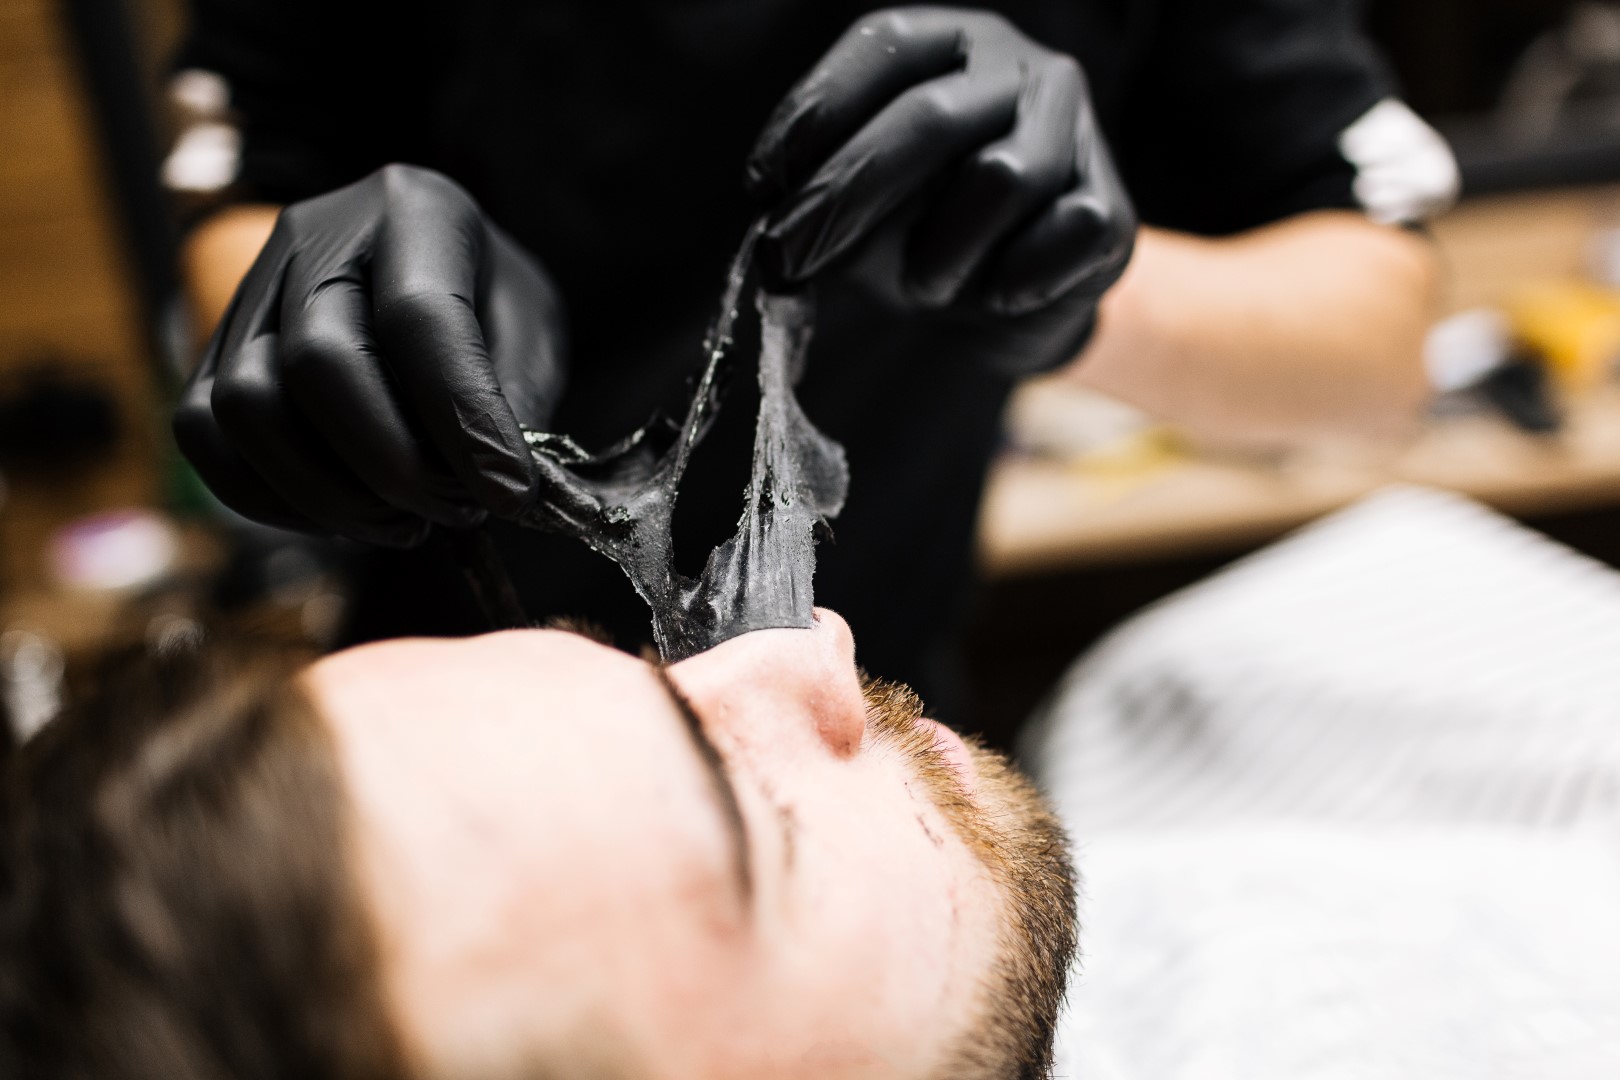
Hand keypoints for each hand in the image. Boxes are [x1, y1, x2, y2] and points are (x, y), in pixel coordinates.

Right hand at [174, 164, 563, 546]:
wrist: (427, 283)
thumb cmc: (491, 309)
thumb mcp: (533, 332)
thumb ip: (517, 398)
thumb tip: (495, 482)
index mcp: (418, 209)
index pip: (421, 315)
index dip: (464, 419)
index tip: (509, 493)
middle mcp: (319, 234)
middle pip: (318, 362)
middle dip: (393, 466)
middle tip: (455, 509)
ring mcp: (251, 287)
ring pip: (246, 404)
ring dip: (331, 494)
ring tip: (407, 521)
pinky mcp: (210, 345)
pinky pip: (204, 435)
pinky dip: (273, 499)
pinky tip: (345, 516)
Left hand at [747, 7, 1135, 374]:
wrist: (1011, 303)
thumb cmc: (921, 235)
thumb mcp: (859, 209)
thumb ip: (821, 197)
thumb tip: (781, 220)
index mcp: (950, 42)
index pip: (883, 46)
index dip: (817, 112)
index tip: (763, 184)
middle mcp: (1021, 67)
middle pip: (931, 118)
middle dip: (847, 196)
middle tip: (784, 261)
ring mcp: (1078, 131)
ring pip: (1000, 179)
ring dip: (940, 255)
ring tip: (926, 285)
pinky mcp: (1112, 208)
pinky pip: (1057, 240)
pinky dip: (1009, 284)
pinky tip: (997, 292)